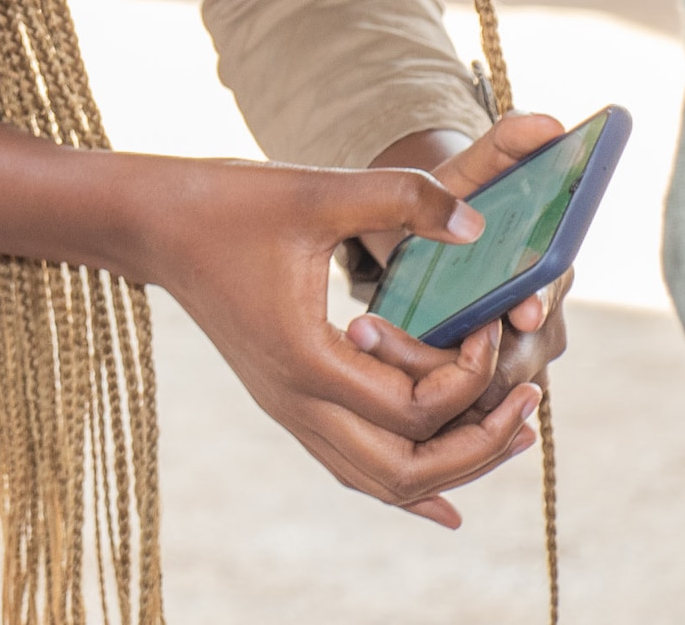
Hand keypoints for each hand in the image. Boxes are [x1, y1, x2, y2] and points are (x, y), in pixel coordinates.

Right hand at [127, 159, 543, 525]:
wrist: (153, 224)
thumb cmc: (228, 202)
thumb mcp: (316, 191)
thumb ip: (400, 199)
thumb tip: (479, 224)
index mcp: (307, 360)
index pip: (414, 410)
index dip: (468, 376)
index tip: (488, 322)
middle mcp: (296, 402)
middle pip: (405, 472)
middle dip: (480, 446)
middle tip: (530, 403)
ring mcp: (287, 409)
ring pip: (381, 480)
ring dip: (450, 466)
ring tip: (509, 432)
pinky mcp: (285, 399)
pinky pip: (351, 465)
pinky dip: (403, 481)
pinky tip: (441, 493)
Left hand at [389, 114, 575, 428]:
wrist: (429, 236)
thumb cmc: (457, 203)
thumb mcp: (471, 173)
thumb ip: (507, 145)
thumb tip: (548, 121)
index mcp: (548, 279)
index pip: (549, 305)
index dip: (536, 307)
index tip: (518, 306)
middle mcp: (535, 331)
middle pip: (516, 366)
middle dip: (468, 361)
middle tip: (396, 333)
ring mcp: (502, 367)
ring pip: (477, 398)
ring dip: (425, 378)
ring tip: (362, 335)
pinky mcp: (465, 394)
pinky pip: (451, 416)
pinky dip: (416, 404)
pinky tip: (365, 376)